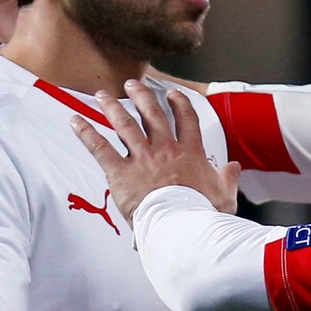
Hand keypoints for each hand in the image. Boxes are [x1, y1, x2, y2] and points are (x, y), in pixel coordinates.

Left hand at [73, 79, 238, 221]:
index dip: (180, 103)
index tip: (173, 94)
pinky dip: (86, 133)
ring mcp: (142, 159)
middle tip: (133, 84)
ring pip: (125, 125)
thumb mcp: (225, 195)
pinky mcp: (121, 172)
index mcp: (190, 154)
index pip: (186, 120)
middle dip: (142, 96)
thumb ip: (228, 178)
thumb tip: (234, 167)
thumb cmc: (203, 214)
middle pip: (153, 114)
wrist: (181, 226)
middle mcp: (165, 150)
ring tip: (103, 95)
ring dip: (112, 107)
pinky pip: (100, 148)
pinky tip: (76, 121)